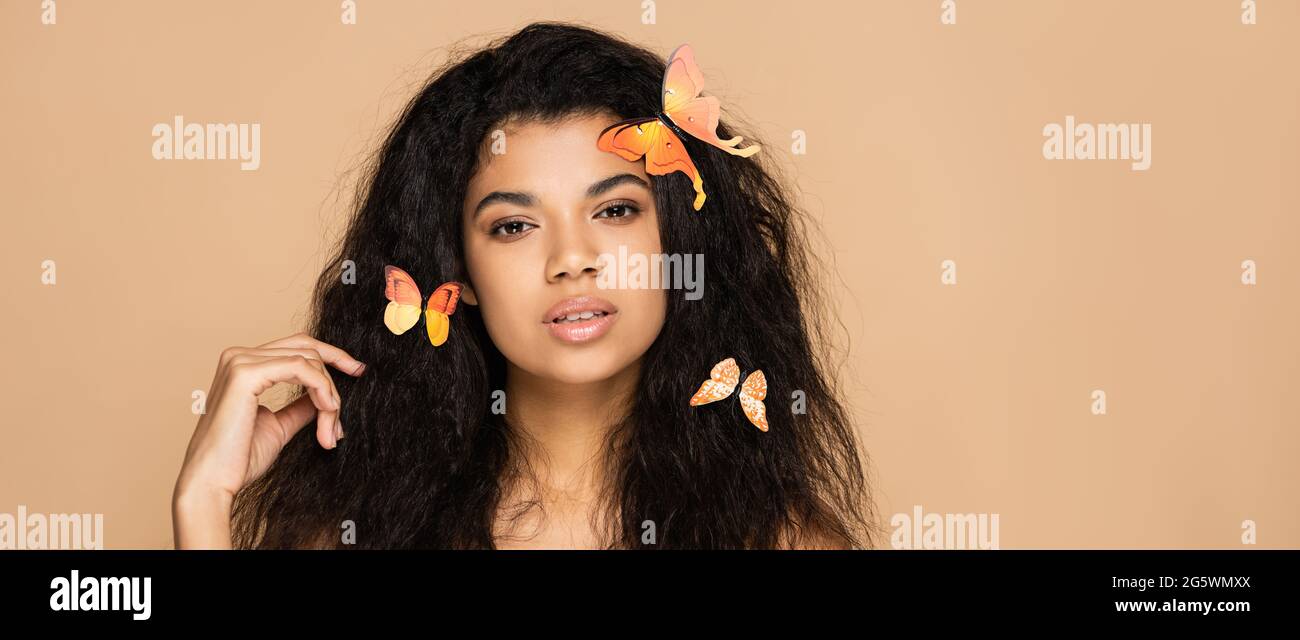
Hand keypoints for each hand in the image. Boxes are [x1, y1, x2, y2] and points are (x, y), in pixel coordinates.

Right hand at [172, 333, 365, 547]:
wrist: (212, 483)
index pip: (296, 348)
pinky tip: (327, 411)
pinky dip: (321, 389)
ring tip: (331, 428)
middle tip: (344, 410)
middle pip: (305, 348)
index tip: (357, 371)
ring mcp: (240, 362)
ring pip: (308, 361)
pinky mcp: (245, 374)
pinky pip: (301, 368)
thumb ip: (299, 406)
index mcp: (243, 366)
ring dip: (328, 394)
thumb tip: (323, 396)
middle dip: (333, 377)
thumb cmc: (237, 461)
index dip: (331, 355)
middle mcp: (238, 356)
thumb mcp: (279, 426)